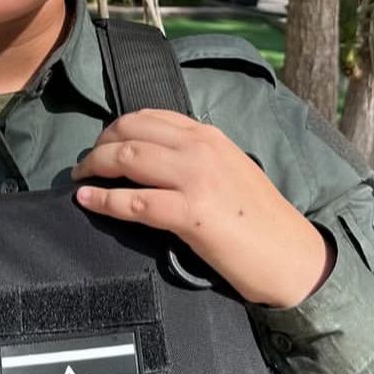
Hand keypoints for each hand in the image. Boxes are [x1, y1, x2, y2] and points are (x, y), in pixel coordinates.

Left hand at [71, 110, 332, 308]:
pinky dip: (104, 200)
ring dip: (94, 167)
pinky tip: (86, 200)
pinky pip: (134, 202)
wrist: (293, 256)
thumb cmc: (259, 219)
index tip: (102, 143)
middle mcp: (200, 147)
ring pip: (127, 158)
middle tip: (85, 164)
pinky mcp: (191, 213)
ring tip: (80, 179)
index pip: (148, 116)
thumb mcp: (227, 169)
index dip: (116, 128)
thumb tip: (153, 159)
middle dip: (98, 145)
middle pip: (130, 132)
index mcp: (208, 135)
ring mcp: (195, 178)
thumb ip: (193, 157)